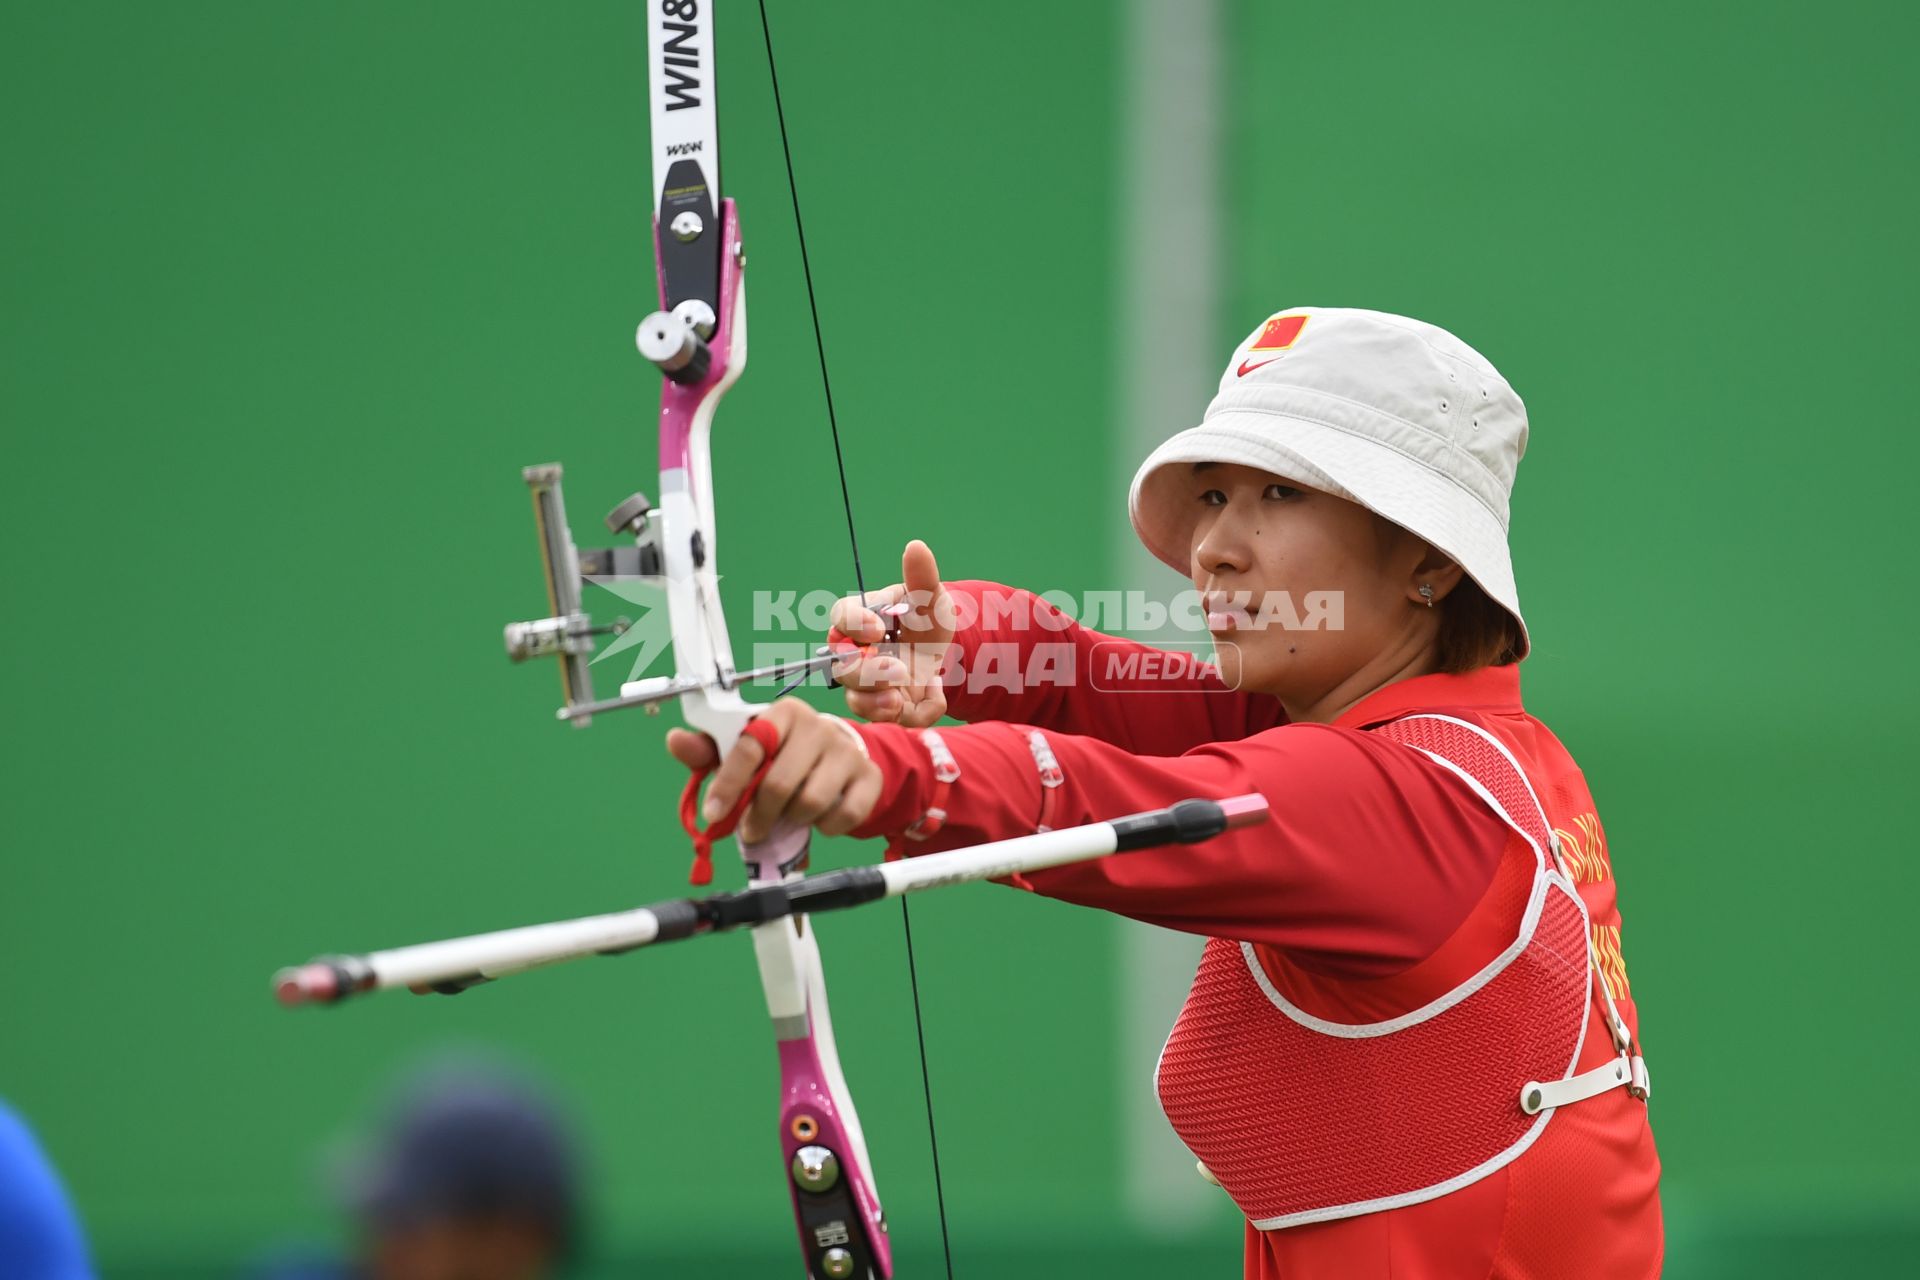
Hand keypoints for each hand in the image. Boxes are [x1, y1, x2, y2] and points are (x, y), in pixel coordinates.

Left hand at [666, 698, 882, 843]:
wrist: (838, 753)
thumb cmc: (784, 752)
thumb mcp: (746, 747)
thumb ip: (709, 749)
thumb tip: (675, 740)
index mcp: (783, 713)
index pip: (750, 746)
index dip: (728, 783)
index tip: (713, 812)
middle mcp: (817, 726)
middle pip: (780, 783)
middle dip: (758, 815)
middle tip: (750, 829)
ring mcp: (846, 752)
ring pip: (810, 803)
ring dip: (790, 821)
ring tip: (785, 817)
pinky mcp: (869, 778)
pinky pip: (842, 816)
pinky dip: (824, 828)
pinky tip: (816, 819)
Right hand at [831, 539, 952, 727]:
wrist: (944, 645)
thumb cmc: (924, 615)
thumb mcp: (930, 596)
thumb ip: (922, 576)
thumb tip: (916, 546)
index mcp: (859, 621)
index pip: (841, 620)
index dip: (854, 626)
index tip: (878, 629)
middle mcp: (856, 655)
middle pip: (843, 669)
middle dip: (868, 674)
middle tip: (898, 671)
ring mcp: (870, 685)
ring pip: (858, 701)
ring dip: (877, 705)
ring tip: (900, 702)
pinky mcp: (891, 708)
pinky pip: (897, 720)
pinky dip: (920, 711)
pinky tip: (937, 691)